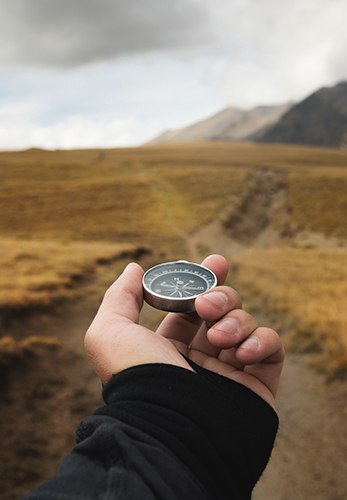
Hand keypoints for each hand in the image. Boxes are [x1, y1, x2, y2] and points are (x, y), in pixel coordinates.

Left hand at [84, 255, 284, 408]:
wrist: (170, 430)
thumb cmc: (136, 379)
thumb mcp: (110, 332)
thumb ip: (120, 296)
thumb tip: (134, 268)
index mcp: (168, 348)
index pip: (191, 308)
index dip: (203, 281)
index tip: (214, 261)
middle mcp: (200, 359)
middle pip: (223, 310)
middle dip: (221, 295)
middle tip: (207, 304)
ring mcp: (230, 372)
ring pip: (246, 324)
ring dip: (236, 320)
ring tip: (218, 337)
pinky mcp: (257, 385)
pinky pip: (272, 348)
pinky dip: (262, 340)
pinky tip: (243, 351)